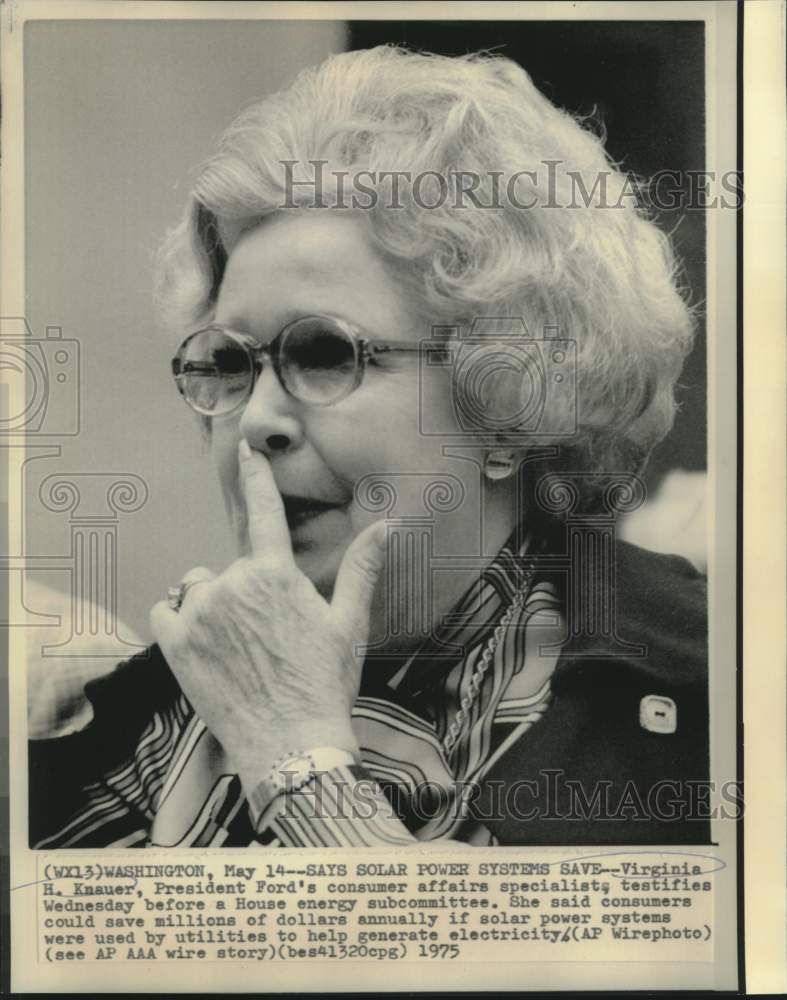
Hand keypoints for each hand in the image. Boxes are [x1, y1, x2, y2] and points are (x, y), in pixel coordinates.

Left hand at [150, 440, 385, 795]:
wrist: (291, 744)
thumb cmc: (326, 683)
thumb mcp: (350, 623)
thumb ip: (361, 568)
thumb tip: (387, 525)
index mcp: (276, 574)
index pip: (265, 512)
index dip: (257, 478)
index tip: (246, 452)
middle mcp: (234, 584)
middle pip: (233, 568)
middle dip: (248, 592)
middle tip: (270, 639)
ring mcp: (200, 614)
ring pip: (199, 587)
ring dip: (212, 604)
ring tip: (238, 647)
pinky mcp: (175, 644)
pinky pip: (165, 610)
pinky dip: (178, 620)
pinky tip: (201, 645)